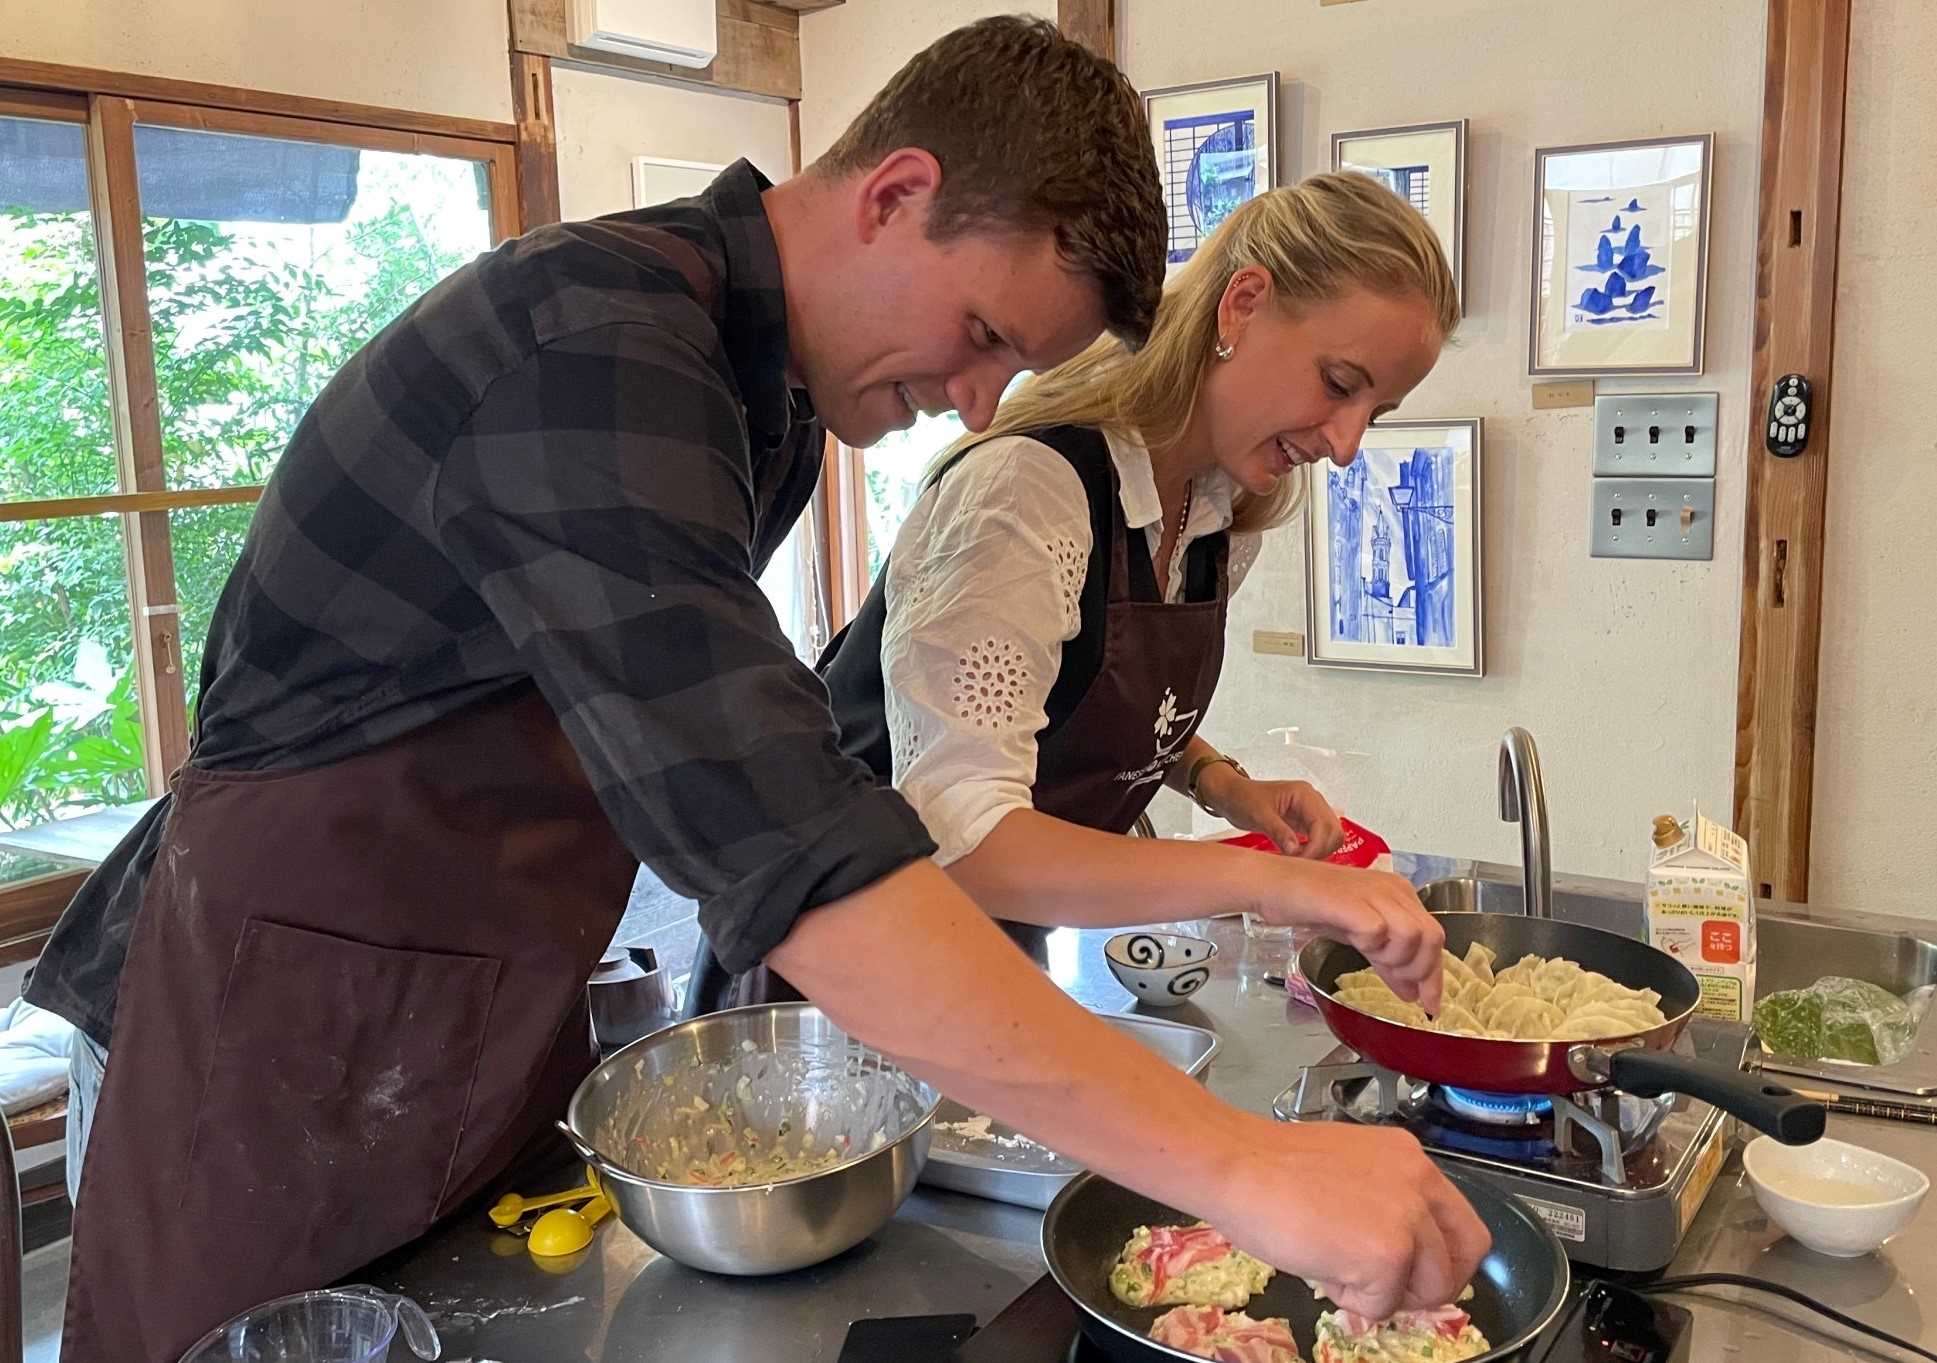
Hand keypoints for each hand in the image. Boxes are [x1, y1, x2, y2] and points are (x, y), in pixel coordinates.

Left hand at [1205, 771, 1343, 859]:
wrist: (1232, 795)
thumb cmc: (1242, 798)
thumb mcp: (1259, 815)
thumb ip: (1278, 831)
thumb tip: (1295, 850)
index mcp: (1304, 794)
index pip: (1324, 824)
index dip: (1315, 846)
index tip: (1299, 861)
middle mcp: (1312, 801)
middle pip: (1333, 831)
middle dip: (1320, 850)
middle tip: (1298, 864)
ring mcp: (1311, 812)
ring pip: (1330, 837)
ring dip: (1319, 852)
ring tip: (1296, 861)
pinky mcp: (1305, 822)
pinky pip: (1319, 839)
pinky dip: (1313, 850)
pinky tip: (1297, 857)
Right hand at [1205, 1117, 1490, 1320]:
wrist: (1235, 1165)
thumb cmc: (1268, 1165)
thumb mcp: (1346, 1168)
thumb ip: (1380, 1198)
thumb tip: (1388, 1245)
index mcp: (1410, 1157)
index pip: (1460, 1220)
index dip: (1441, 1255)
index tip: (1412, 1270)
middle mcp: (1421, 1182)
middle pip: (1465, 1254)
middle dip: (1432, 1284)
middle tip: (1392, 1290)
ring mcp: (1409, 1219)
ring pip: (1428, 1287)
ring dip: (1384, 1293)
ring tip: (1335, 1268)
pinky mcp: (1388, 1254)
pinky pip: (1382, 1305)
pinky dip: (1349, 1300)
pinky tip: (1318, 1267)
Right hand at [1255, 860, 1443, 1011]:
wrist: (1277, 886)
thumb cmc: (1315, 906)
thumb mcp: (1362, 937)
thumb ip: (1389, 962)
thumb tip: (1413, 992)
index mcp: (1400, 894)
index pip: (1434, 937)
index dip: (1434, 975)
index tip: (1431, 1005)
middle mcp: (1393, 890)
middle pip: (1431, 937)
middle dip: (1418, 970)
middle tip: (1398, 984)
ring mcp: (1373, 893)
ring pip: (1411, 935)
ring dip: (1394, 958)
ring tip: (1370, 956)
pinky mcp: (1351, 902)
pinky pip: (1377, 931)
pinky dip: (1370, 945)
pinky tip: (1354, 942)